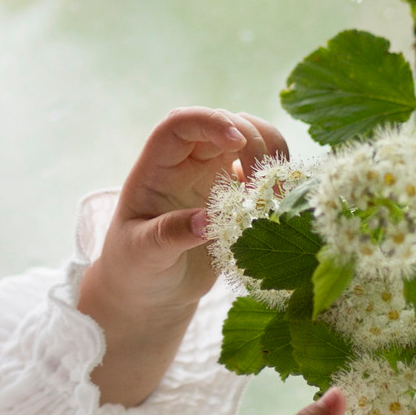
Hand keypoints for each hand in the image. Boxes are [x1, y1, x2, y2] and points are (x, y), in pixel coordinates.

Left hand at [81, 107, 288, 406]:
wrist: (150, 292)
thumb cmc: (136, 269)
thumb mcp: (144, 255)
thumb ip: (171, 234)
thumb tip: (206, 220)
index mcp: (157, 167)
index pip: (180, 123)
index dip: (209, 122)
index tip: (236, 142)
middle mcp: (186, 162)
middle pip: (224, 122)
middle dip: (251, 142)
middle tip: (259, 185)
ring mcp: (212, 173)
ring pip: (249, 136)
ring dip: (270, 151)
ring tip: (275, 190)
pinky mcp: (234, 191)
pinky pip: (260, 166)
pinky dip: (276, 173)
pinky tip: (279, 199)